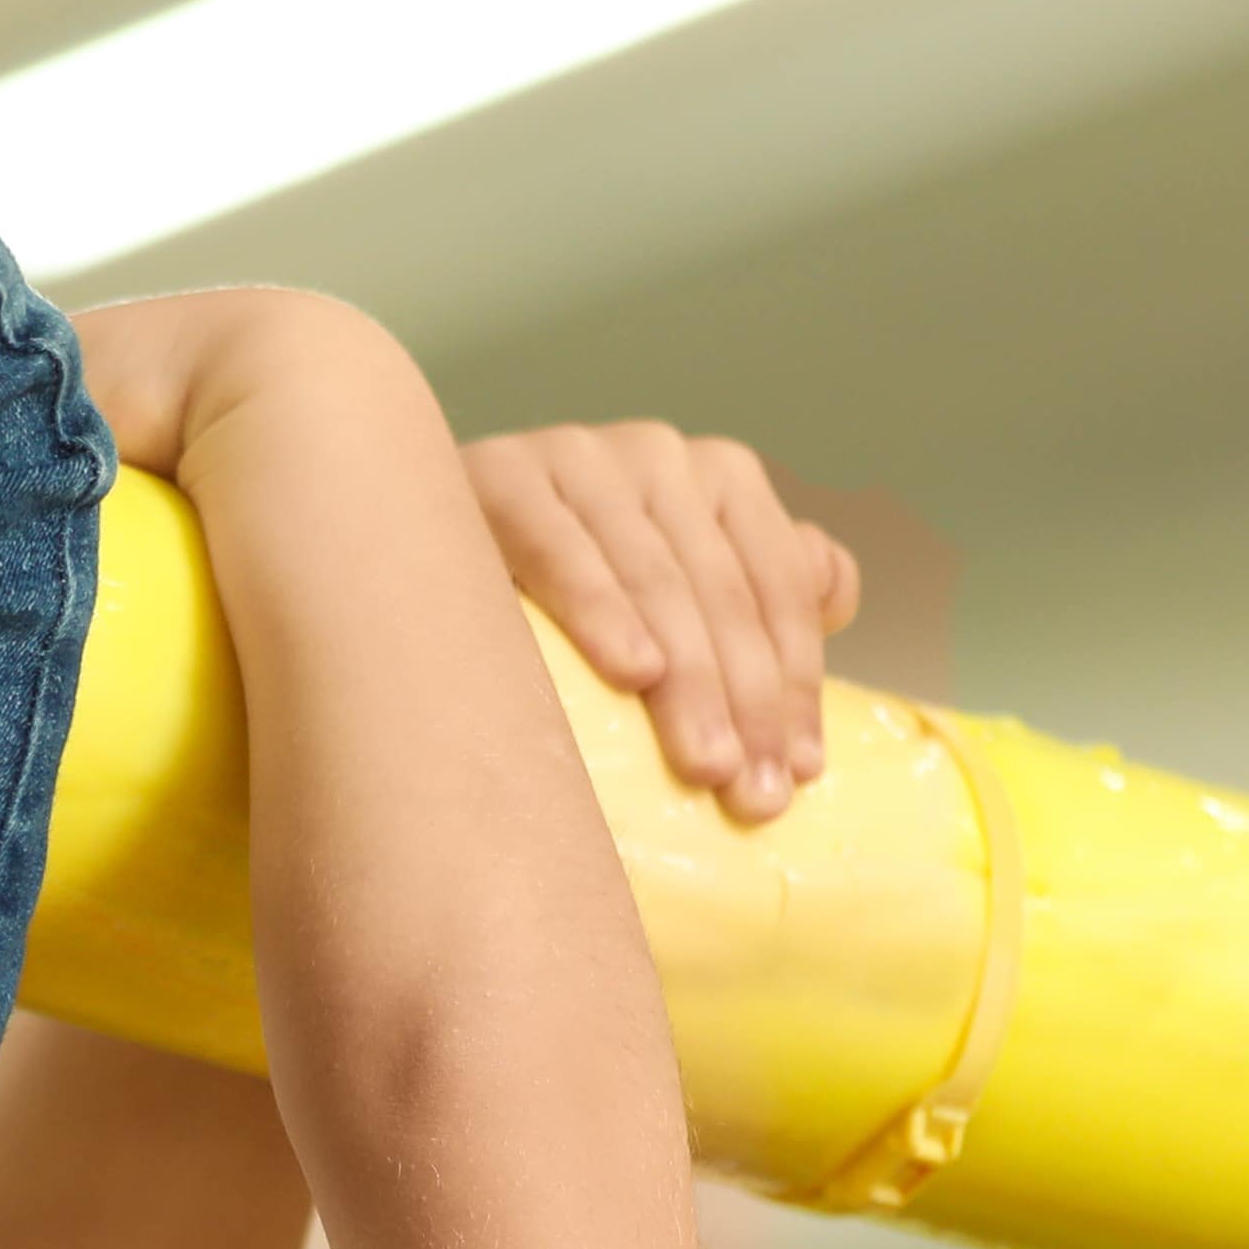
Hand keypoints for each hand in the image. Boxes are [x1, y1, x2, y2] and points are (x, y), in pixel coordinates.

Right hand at [460, 421, 861, 823]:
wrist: (414, 539)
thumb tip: (834, 594)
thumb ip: (756, 579)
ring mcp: (578, 455)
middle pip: (721, 591)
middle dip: (746, 699)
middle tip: (753, 794)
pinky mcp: (500, 474)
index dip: (795, 681)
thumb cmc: (566, 589)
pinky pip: (560, 547)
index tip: (800, 772)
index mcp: (717, 477)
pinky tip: (633, 670)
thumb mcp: (674, 582)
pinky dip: (600, 608)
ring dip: (688, 679)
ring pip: (655, 577)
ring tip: (707, 764)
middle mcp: (657, 453)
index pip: (777, 584)